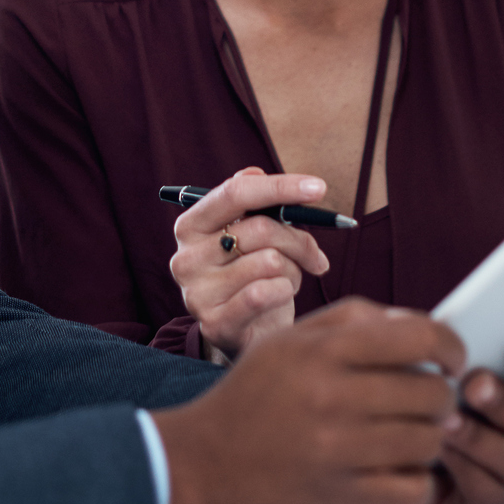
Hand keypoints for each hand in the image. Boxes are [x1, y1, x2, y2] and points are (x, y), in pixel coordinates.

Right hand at [152, 297, 463, 503]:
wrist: (204, 462)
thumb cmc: (251, 396)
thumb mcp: (291, 339)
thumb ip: (355, 320)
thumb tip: (419, 322)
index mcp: (323, 352)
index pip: (419, 338)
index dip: (450, 347)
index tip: (452, 359)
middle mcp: (333, 398)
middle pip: (433, 394)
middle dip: (440, 397)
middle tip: (427, 402)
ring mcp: (339, 452)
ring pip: (430, 442)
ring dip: (429, 439)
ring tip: (408, 435)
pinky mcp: (343, 498)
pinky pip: (415, 488)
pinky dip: (416, 481)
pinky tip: (397, 469)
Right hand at [169, 168, 331, 360]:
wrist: (246, 332)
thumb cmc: (252, 273)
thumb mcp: (251, 234)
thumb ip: (252, 202)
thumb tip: (254, 171)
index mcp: (191, 225)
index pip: (236, 192)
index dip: (280, 186)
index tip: (318, 188)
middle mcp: (185, 257)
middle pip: (260, 228)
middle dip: (298, 239)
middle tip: (315, 255)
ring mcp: (196, 293)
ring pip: (270, 262)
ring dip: (291, 271)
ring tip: (284, 281)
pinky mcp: (214, 324)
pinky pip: (267, 293)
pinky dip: (285, 292)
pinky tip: (280, 297)